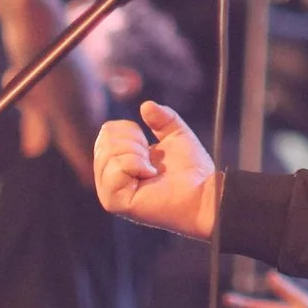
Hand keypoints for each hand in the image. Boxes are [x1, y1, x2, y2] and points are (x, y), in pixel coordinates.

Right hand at [94, 100, 218, 238]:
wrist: (203, 192)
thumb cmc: (191, 169)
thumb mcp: (176, 134)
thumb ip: (161, 118)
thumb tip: (146, 105)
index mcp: (118, 162)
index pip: (106, 132)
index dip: (131, 130)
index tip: (149, 145)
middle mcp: (109, 177)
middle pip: (104, 140)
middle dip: (134, 143)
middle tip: (152, 160)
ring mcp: (109, 191)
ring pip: (108, 154)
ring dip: (137, 155)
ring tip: (152, 169)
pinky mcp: (115, 202)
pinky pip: (115, 169)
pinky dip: (136, 165)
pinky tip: (150, 175)